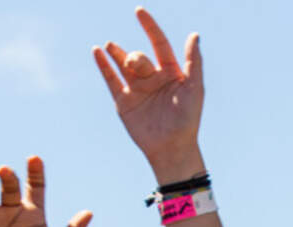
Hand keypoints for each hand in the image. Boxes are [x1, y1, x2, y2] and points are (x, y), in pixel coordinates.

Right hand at [93, 7, 203, 181]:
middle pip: (139, 57)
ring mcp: (137, 89)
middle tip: (134, 63)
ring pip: (123, 64)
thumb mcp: (195, 88)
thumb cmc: (188, 119)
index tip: (139, 11)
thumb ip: (194, 61)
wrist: (172, 147)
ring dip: (116, 53)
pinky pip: (111, 79)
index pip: (159, 43)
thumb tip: (194, 34)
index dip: (149, 27)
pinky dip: (103, 65)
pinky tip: (97, 52)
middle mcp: (153, 78)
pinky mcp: (124, 101)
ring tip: (110, 46)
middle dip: (135, 57)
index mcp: (171, 72)